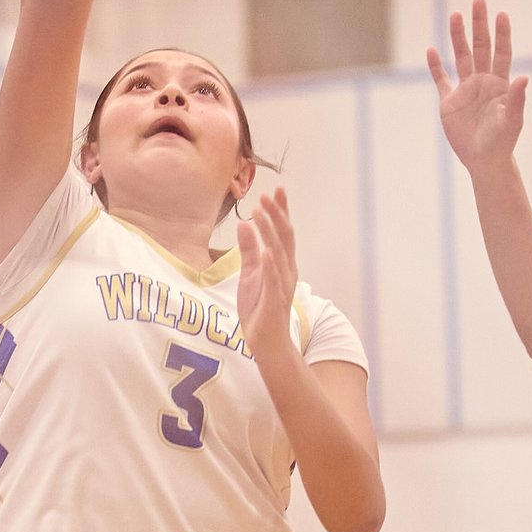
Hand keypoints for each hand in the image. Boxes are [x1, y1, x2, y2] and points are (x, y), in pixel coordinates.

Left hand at [235, 183, 300, 365]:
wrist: (266, 341)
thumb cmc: (260, 307)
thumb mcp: (250, 273)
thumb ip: (249, 249)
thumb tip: (244, 224)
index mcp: (282, 263)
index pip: (283, 232)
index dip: (281, 211)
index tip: (276, 190)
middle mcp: (287, 271)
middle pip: (285, 238)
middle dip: (276, 215)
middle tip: (266, 196)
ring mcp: (282, 285)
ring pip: (279, 254)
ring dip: (270, 232)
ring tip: (260, 212)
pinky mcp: (274, 301)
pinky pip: (274, 280)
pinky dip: (271, 264)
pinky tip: (267, 250)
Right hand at [427, 0, 527, 174]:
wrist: (484, 160)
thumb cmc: (503, 142)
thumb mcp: (512, 121)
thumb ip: (517, 99)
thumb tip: (525, 77)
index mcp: (499, 83)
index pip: (501, 52)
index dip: (502, 34)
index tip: (501, 14)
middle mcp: (482, 81)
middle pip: (481, 46)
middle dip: (479, 24)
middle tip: (478, 0)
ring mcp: (465, 89)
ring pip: (460, 56)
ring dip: (457, 36)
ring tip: (454, 15)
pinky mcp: (449, 101)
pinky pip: (441, 79)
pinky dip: (435, 66)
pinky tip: (431, 49)